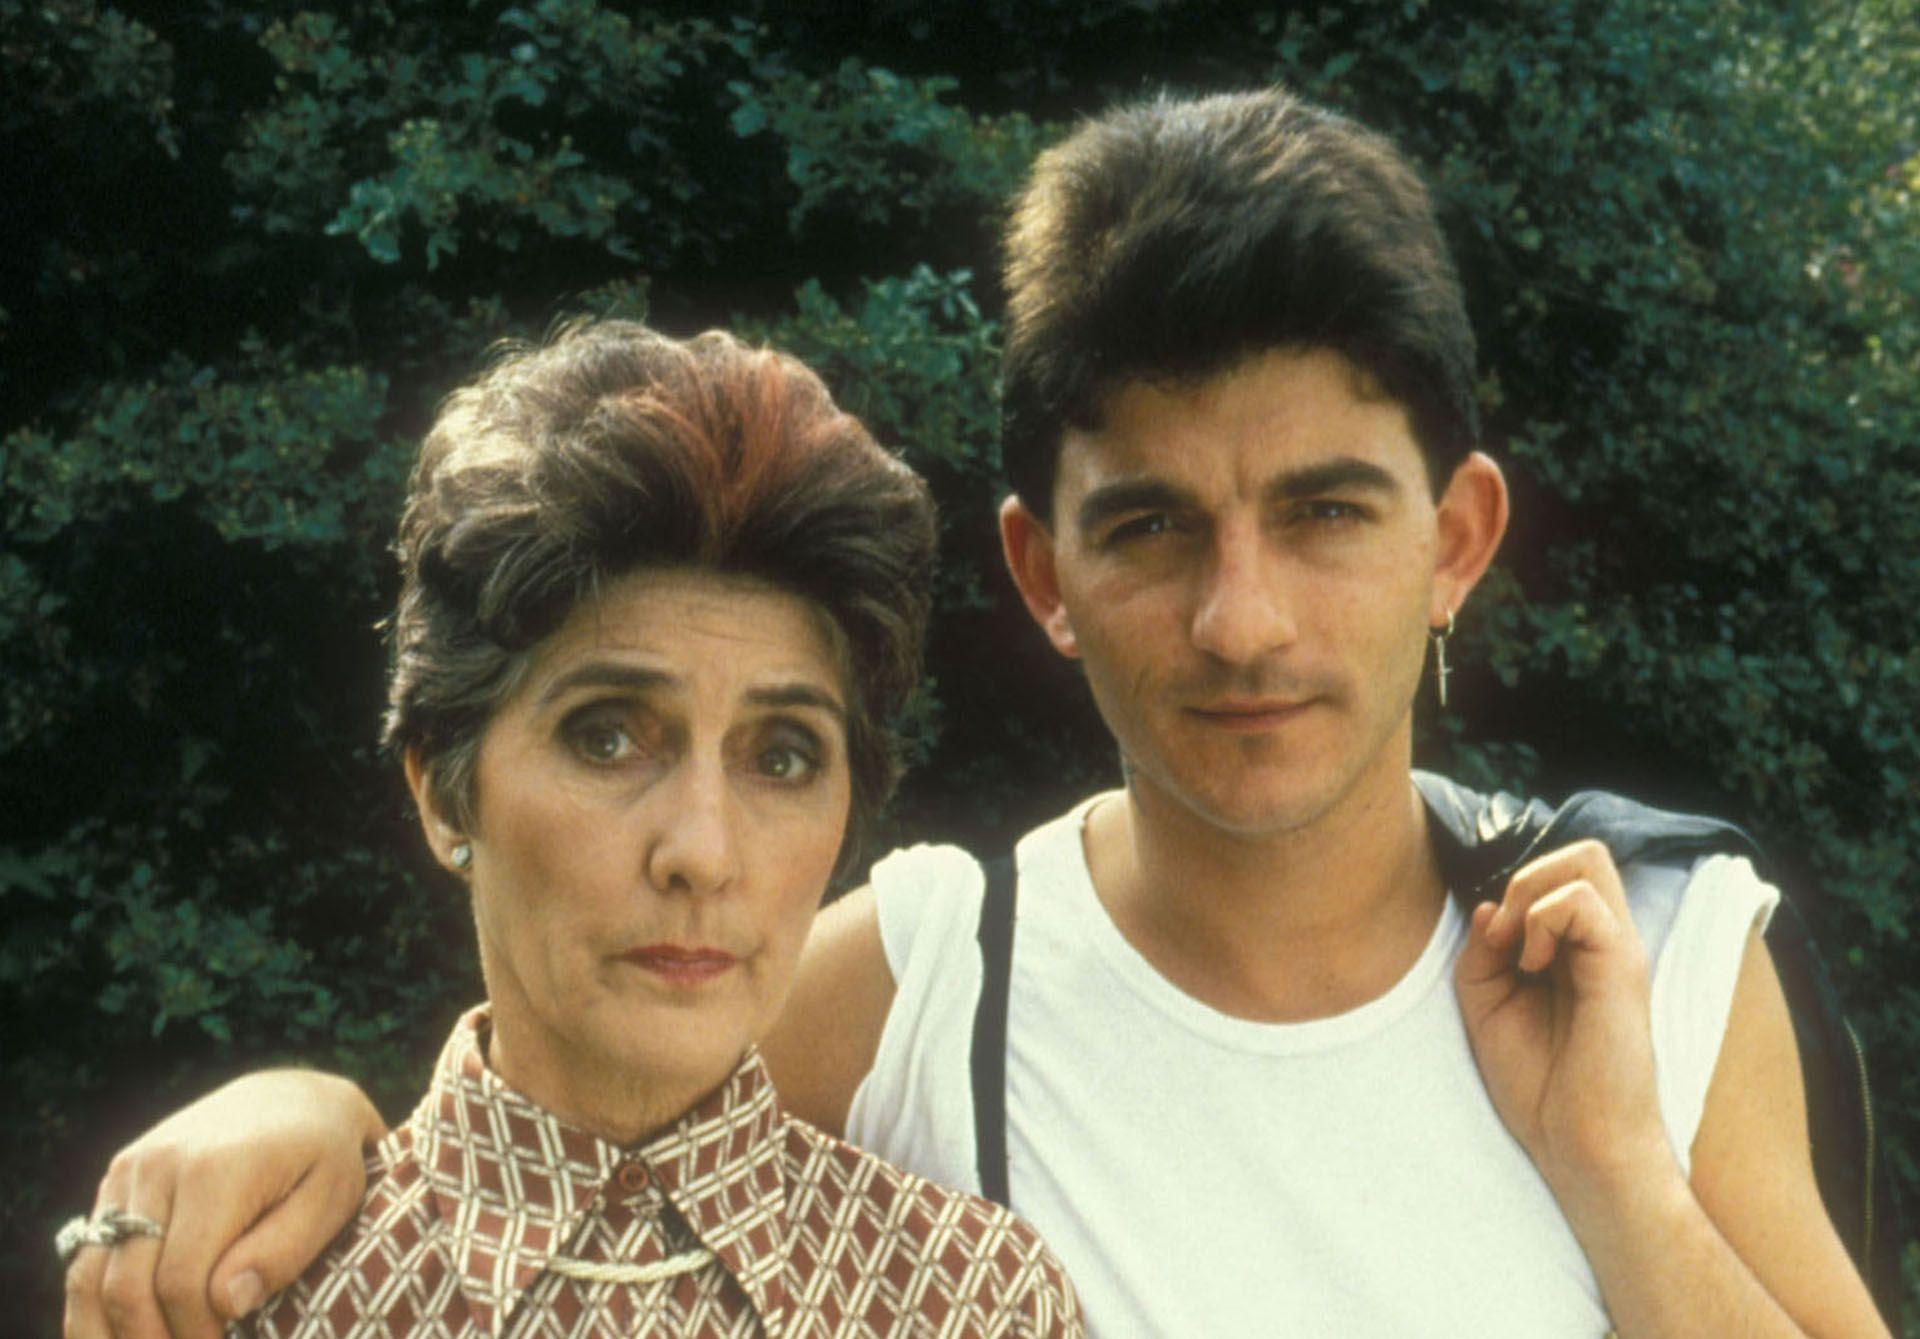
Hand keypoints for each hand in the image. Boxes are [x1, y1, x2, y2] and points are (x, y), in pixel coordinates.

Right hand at [63, 1068, 383, 1338]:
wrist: (291, 1099)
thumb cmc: (322, 1159)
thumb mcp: (330, 1198)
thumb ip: (282, 1251)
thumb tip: (226, 1304)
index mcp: (216, 1170)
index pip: (180, 1281)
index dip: (194, 1333)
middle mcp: (159, 1165)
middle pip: (126, 1285)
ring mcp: (130, 1170)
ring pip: (90, 1276)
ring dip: (108, 1335)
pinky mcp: (116, 1178)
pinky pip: (86, 1256)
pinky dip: (91, 1307)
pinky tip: (116, 1338)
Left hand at [1453, 839, 1675, 1209]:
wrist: (1576, 1143)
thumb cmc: (1536, 1082)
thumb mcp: (1485, 1004)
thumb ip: (1481, 951)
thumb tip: (1487, 906)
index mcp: (1573, 948)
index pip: (1554, 873)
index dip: (1508, 892)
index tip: (1488, 942)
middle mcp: (1601, 940)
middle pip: (1579, 853)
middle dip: (1524, 876)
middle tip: (1502, 937)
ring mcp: (1616, 949)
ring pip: (1586, 859)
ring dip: (1529, 891)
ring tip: (1516, 950)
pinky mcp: (1623, 966)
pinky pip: (1581, 900)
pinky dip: (1541, 919)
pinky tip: (1532, 965)